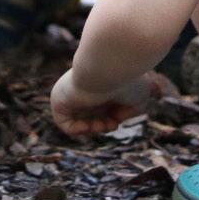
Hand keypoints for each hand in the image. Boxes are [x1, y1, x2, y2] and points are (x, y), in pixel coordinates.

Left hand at [50, 69, 170, 137]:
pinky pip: (63, 122)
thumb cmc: (126, 80)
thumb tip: (115, 119)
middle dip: (103, 126)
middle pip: (91, 115)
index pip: (102, 107)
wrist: (108, 69)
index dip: (111, 119)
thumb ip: (130, 110)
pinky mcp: (59, 99)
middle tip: (111, 124)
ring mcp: (71, 94)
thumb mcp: (139, 97)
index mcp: (102, 84)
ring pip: (77, 120)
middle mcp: (86, 87)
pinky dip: (77, 130)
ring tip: (101, 125)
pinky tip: (88, 126)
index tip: (118, 120)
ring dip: (92, 129)